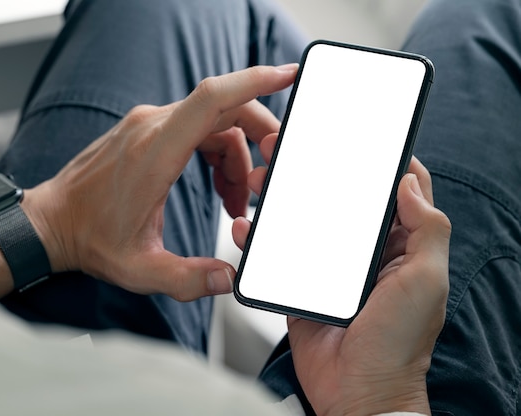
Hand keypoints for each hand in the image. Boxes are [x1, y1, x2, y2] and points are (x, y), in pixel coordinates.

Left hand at [24, 65, 298, 301]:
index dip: (255, 81)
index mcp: (155, 152)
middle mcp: (151, 126)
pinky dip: (216, 151)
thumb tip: (229, 278)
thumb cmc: (89, 239)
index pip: (213, 99)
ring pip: (213, 119)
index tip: (287, 76)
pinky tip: (217, 186)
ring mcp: (146, 124)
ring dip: (235, 155)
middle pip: (224, 108)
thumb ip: (188, 278)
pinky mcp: (145, 130)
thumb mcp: (140, 269)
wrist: (50, 222)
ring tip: (234, 199)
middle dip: (258, 138)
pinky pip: (195, 126)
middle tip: (263, 182)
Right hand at [233, 139, 450, 414]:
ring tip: (259, 179)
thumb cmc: (399, 342)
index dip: (375, 162)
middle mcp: (362, 251)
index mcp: (398, 244)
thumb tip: (410, 182)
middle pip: (337, 197)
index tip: (352, 136)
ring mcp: (327, 265)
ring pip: (303, 218)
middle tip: (288, 148)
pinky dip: (258, 236)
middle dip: (312, 169)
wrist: (357, 391)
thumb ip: (426, 229)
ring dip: (280, 196)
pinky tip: (245, 226)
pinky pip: (277, 251)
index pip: (391, 192)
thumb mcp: (426, 281)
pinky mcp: (299, 281)